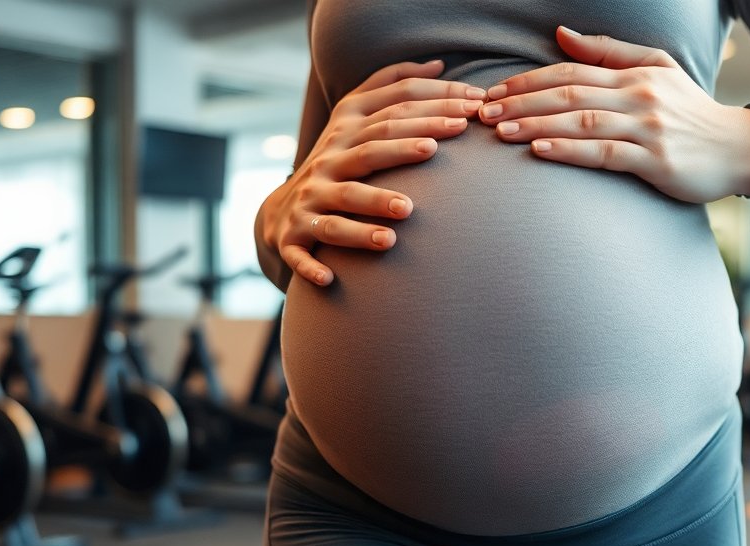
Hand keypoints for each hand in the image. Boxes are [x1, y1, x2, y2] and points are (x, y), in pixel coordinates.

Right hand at [256, 59, 485, 286]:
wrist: (282, 215)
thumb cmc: (336, 165)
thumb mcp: (355, 121)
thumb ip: (393, 86)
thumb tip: (438, 63)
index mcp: (346, 134)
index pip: (389, 115)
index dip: (427, 111)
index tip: (467, 115)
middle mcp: (328, 164)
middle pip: (368, 153)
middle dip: (401, 151)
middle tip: (434, 151)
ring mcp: (310, 202)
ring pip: (340, 206)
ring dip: (368, 213)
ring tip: (401, 220)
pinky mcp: (294, 238)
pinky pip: (301, 255)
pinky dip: (312, 267)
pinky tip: (332, 278)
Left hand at [477, 27, 749, 203]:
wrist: (739, 150)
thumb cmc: (692, 113)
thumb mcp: (657, 70)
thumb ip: (608, 53)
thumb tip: (560, 34)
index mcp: (634, 74)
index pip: (571, 71)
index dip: (528, 80)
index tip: (494, 91)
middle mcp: (638, 97)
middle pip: (568, 94)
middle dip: (521, 102)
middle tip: (482, 112)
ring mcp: (647, 129)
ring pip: (580, 121)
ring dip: (536, 125)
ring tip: (500, 131)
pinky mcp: (655, 161)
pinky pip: (604, 153)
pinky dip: (569, 150)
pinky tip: (540, 150)